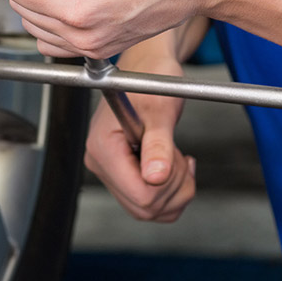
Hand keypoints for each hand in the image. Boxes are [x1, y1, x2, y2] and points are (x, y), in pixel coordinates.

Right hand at [83, 56, 195, 221]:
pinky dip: (171, 192)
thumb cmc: (152, 79)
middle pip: (144, 207)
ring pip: (149, 211)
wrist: (149, 69)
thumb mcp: (160, 108)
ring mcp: (111, 172)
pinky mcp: (123, 176)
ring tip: (177, 157)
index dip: (166, 183)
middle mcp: (102, 164)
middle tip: (179, 155)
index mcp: (103, 148)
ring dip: (175, 190)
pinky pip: (151, 205)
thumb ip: (158, 144)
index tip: (175, 155)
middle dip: (173, 187)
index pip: (139, 194)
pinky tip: (174, 166)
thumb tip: (155, 177)